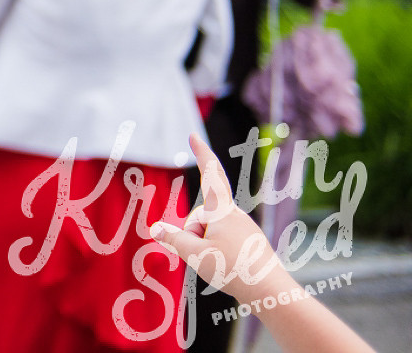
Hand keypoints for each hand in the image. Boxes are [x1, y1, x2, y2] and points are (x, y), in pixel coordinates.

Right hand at [148, 138, 291, 306]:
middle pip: (201, 216)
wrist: (272, 293)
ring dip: (204, 245)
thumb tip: (156, 229)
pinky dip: (216, 253)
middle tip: (204, 256)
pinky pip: (222, 242)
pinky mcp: (250, 244)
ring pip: (210, 231)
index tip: (193, 135)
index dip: (201, 153)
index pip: (210, 174)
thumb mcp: (195, 254)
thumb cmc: (234, 271)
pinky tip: (227, 270)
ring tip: (219, 267)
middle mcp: (235, 215)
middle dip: (192, 233)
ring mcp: (244, 229)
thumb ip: (173, 239)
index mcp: (223, 210)